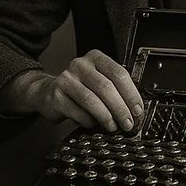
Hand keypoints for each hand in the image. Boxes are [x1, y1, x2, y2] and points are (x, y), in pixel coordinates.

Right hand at [26, 49, 143, 131]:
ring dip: (107, 117)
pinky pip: (78, 112)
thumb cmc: (79, 88)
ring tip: (113, 127)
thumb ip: (115, 89)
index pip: (118, 73)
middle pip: (106, 87)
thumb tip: (135, 110)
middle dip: (121, 109)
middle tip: (128, 123)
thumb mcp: (98, 81)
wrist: (47, 92)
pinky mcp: (56, 96)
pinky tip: (94, 124)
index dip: (131, 94)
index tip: (138, 110)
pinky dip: (89, 121)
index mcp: (95, 58)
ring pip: (92, 100)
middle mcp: (80, 65)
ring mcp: (66, 79)